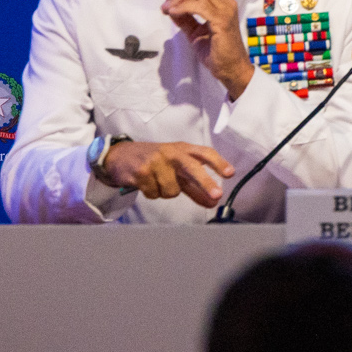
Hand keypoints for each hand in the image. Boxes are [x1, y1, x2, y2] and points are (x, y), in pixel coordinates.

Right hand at [96, 138, 232, 204]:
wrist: (121, 156)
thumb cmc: (154, 162)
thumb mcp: (176, 169)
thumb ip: (195, 186)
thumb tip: (213, 202)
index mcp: (183, 149)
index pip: (204, 153)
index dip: (218, 163)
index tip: (230, 173)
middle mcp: (172, 152)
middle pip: (192, 167)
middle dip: (205, 182)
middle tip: (216, 195)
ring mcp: (156, 161)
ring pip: (172, 190)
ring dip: (165, 192)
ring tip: (156, 181)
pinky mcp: (142, 171)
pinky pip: (155, 194)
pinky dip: (151, 193)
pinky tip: (145, 183)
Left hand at [163, 0, 254, 99]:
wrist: (230, 70)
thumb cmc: (216, 53)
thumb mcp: (196, 33)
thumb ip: (186, 20)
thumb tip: (171, 8)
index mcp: (222, 4)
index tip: (167, 4)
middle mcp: (226, 3)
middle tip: (165, 6)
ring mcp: (226, 10)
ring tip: (167, 9)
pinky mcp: (223, 20)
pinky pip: (200, 7)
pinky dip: (184, 7)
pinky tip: (173, 12)